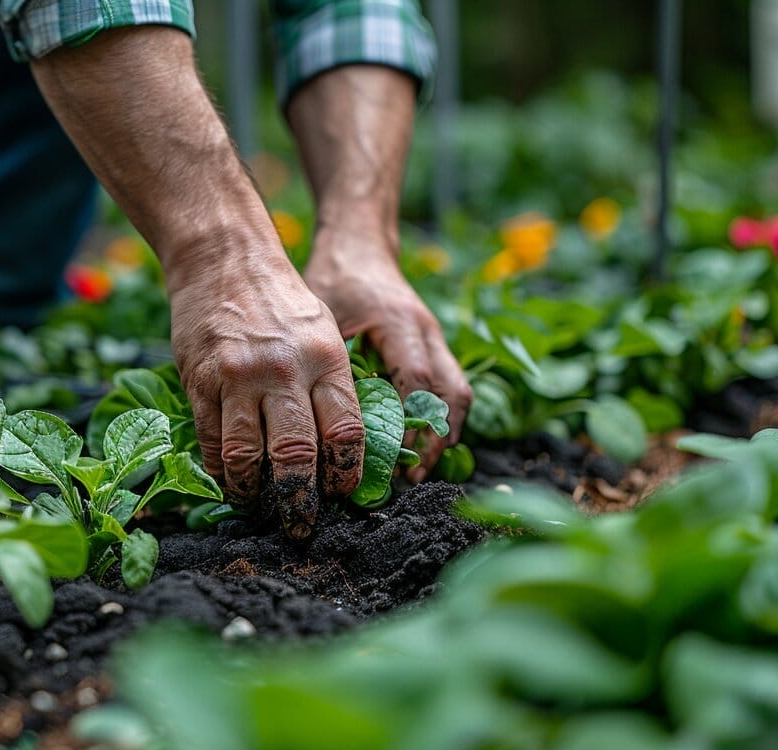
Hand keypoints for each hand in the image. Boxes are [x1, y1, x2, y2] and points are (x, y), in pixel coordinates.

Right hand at [169, 244, 364, 538]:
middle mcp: (285, 370)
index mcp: (326, 359)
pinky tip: (229, 478)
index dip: (346, 472)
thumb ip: (333, 386)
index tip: (343, 493)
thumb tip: (341, 449)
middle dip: (300, 499)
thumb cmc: (281, 301)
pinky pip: (212, 440)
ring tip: (257, 503)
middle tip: (300, 523)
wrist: (224, 258)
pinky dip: (221, 468)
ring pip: (247, 455)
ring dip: (253, 490)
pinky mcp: (201, 380)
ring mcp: (239, 377)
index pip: (346, 431)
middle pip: (297, 454)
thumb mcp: (324, 333)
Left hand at [303, 229, 471, 481]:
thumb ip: (329, 360)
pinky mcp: (432, 345)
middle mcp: (426, 331)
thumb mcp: (321, 314)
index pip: (417, 382)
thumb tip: (320, 420)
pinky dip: (440, 417)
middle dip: (437, 438)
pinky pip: (448, 386)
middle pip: (451, 393)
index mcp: (400, 323)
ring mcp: (434, 338)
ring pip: (457, 392)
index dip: (412, 425)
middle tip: (414, 476)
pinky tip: (420, 444)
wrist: (357, 245)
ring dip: (444, 432)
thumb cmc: (334, 278)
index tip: (399, 461)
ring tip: (420, 468)